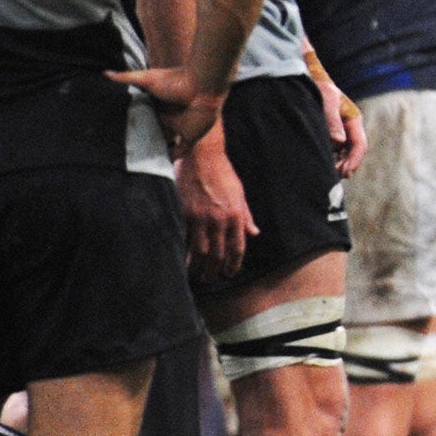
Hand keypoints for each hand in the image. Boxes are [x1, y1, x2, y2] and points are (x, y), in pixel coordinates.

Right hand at [107, 65, 225, 152]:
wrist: (201, 87)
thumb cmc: (176, 80)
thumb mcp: (147, 78)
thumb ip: (127, 78)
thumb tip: (105, 73)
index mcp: (160, 104)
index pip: (145, 117)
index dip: (135, 124)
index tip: (120, 133)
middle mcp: (169, 117)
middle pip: (155, 132)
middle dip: (145, 140)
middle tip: (128, 151)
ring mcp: (180, 127)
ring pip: (167, 143)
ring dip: (158, 150)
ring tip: (141, 163)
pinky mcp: (190, 136)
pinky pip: (181, 150)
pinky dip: (172, 157)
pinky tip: (161, 166)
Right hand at [175, 132, 257, 281]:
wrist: (203, 156)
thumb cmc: (223, 173)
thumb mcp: (240, 194)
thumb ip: (246, 216)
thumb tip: (254, 233)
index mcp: (236, 216)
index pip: (237, 248)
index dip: (234, 264)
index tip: (229, 273)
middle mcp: (220, 220)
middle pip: (218, 254)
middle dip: (214, 270)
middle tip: (210, 278)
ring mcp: (201, 218)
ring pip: (199, 251)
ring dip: (197, 266)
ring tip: (195, 274)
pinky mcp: (185, 213)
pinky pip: (184, 238)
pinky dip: (182, 251)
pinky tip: (180, 259)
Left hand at [311, 69, 368, 176]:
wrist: (304, 80)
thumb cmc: (317, 87)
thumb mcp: (326, 99)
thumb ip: (332, 120)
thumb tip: (338, 141)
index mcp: (354, 119)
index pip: (360, 144)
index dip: (354, 159)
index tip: (345, 170)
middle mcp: (349, 127)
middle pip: (354, 152)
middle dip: (347, 165)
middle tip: (336, 175)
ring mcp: (340, 132)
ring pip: (344, 154)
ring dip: (339, 165)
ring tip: (329, 173)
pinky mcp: (329, 135)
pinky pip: (334, 152)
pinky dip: (331, 160)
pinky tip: (324, 167)